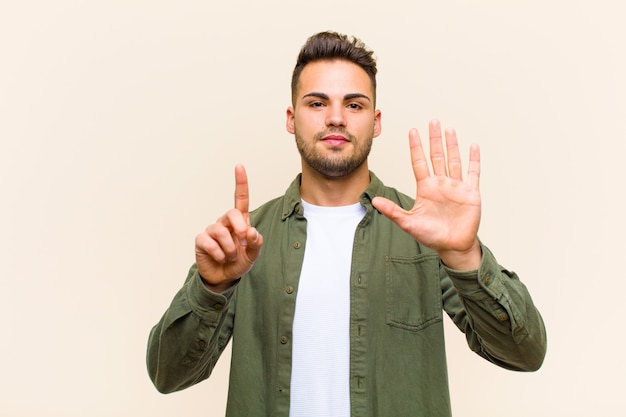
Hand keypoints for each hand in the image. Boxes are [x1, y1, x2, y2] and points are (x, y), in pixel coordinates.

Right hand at [194, 164, 263, 291]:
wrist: (224, 277)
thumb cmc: (239, 261)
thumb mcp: (254, 254)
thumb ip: (256, 243)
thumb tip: (251, 232)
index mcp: (240, 221)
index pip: (241, 198)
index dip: (240, 182)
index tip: (239, 166)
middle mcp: (225, 222)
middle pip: (232, 213)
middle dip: (241, 228)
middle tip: (244, 242)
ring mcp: (212, 230)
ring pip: (221, 231)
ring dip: (230, 248)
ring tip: (231, 256)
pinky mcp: (202, 240)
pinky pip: (209, 242)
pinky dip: (218, 253)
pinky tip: (220, 258)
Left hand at [372, 120, 481, 269]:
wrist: (452, 246)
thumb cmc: (430, 235)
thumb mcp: (408, 222)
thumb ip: (392, 211)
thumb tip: (374, 201)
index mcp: (426, 188)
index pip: (419, 162)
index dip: (416, 147)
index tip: (412, 131)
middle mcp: (441, 183)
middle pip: (437, 156)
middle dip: (434, 139)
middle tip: (433, 121)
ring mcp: (456, 187)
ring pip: (454, 160)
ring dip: (452, 145)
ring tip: (449, 129)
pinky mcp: (470, 193)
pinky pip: (473, 173)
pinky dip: (473, 159)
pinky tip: (473, 146)